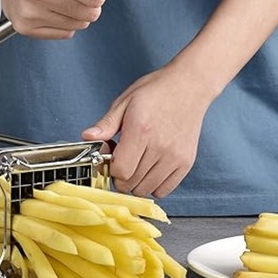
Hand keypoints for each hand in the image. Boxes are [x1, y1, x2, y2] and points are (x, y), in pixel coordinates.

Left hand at [81, 61, 212, 197]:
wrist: (190, 86)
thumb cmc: (157, 92)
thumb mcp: (126, 101)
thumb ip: (106, 124)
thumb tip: (87, 137)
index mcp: (141, 130)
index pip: (120, 171)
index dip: (111, 168)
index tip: (112, 158)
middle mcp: (160, 146)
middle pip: (131, 183)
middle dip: (121, 176)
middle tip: (124, 159)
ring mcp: (174, 157)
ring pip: (146, 189)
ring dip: (136, 182)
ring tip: (137, 162)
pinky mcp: (185, 163)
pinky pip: (164, 190)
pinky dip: (153, 185)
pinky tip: (150, 169)